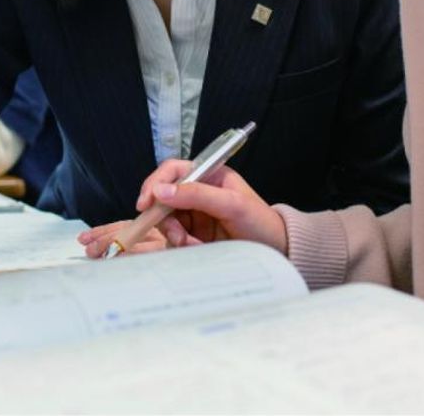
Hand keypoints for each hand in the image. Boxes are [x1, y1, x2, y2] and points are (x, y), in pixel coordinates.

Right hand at [79, 160, 288, 257]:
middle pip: (163, 197)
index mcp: (208, 175)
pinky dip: (181, 245)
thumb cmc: (260, 222)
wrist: (276, 251)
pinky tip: (197, 248)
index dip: (155, 183)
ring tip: (191, 244)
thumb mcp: (232, 204)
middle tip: (176, 235)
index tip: (146, 203)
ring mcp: (194, 214)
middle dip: (164, 216)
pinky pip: (175, 237)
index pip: (173, 170)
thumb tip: (160, 191)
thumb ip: (197, 194)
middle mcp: (198, 192)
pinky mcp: (194, 235)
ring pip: (166, 220)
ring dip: (174, 234)